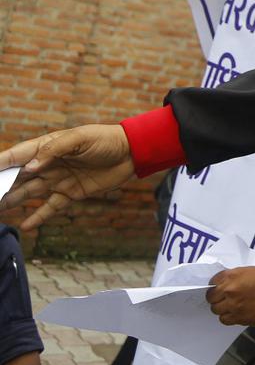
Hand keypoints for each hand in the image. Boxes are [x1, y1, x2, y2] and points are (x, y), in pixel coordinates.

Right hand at [0, 124, 136, 230]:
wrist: (132, 152)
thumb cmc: (105, 139)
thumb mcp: (80, 138)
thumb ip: (54, 151)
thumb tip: (30, 168)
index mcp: (47, 147)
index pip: (16, 156)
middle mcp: (48, 164)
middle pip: (18, 177)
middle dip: (1, 186)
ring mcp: (58, 179)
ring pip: (29, 192)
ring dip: (12, 201)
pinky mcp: (71, 192)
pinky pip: (51, 206)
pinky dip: (39, 216)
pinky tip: (26, 226)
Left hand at [206, 266, 254, 326]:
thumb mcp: (250, 271)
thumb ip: (234, 276)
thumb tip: (225, 282)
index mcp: (232, 276)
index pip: (212, 281)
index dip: (216, 285)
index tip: (218, 287)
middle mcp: (230, 291)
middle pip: (211, 297)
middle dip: (216, 297)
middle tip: (223, 297)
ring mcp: (233, 306)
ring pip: (216, 310)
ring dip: (221, 308)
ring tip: (230, 306)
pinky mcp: (238, 318)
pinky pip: (224, 320)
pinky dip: (227, 317)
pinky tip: (234, 313)